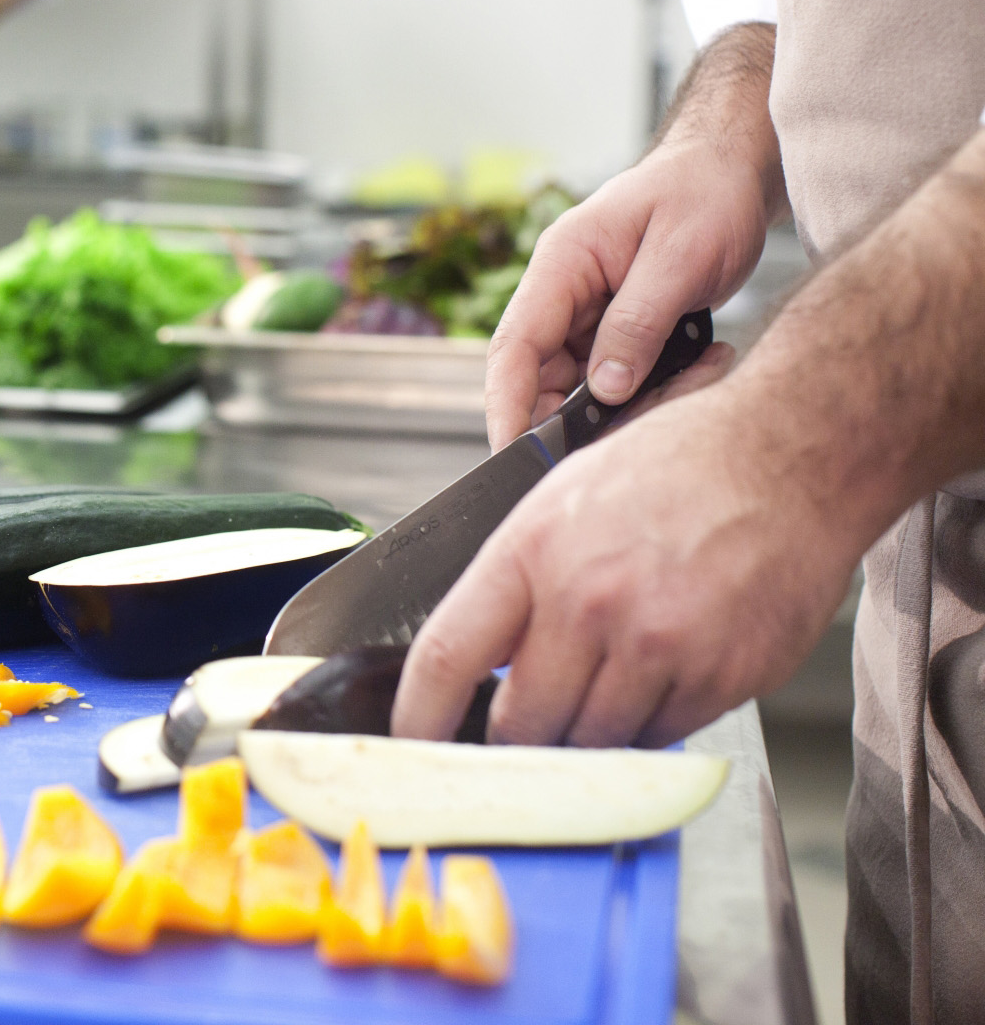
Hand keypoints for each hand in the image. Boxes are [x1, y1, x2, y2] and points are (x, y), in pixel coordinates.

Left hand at [391, 377, 856, 748]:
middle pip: (520, 723)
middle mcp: (589, 602)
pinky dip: (650, 723)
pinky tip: (662, 672)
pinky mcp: (720, 677)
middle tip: (527, 723)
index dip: (419, 716)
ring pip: (591, 742)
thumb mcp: (562, 499)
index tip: (412, 741)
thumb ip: (517, 583)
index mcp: (533, 551)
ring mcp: (657, 645)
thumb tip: (482, 662)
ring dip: (587, 732)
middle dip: (516, 735)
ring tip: (609, 680)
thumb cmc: (675, 470)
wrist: (788, 457)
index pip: (446, 656)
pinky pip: (660, 737)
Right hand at [485, 142, 767, 448]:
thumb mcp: (679, 257)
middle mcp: (563, 292)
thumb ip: (638, 324)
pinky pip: (617, 377)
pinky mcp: (613, 328)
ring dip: (633, 400)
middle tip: (633, 433)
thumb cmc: (704, 193)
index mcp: (561, 263)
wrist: (731, 169)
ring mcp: (586, 313)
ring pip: (582, 385)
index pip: (513, 345)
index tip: (513, 450)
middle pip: (540, 376)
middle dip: (580, 415)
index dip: (506, 403)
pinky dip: (654, 386)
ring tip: (697, 372)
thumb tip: (606, 390)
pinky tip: (698, 363)